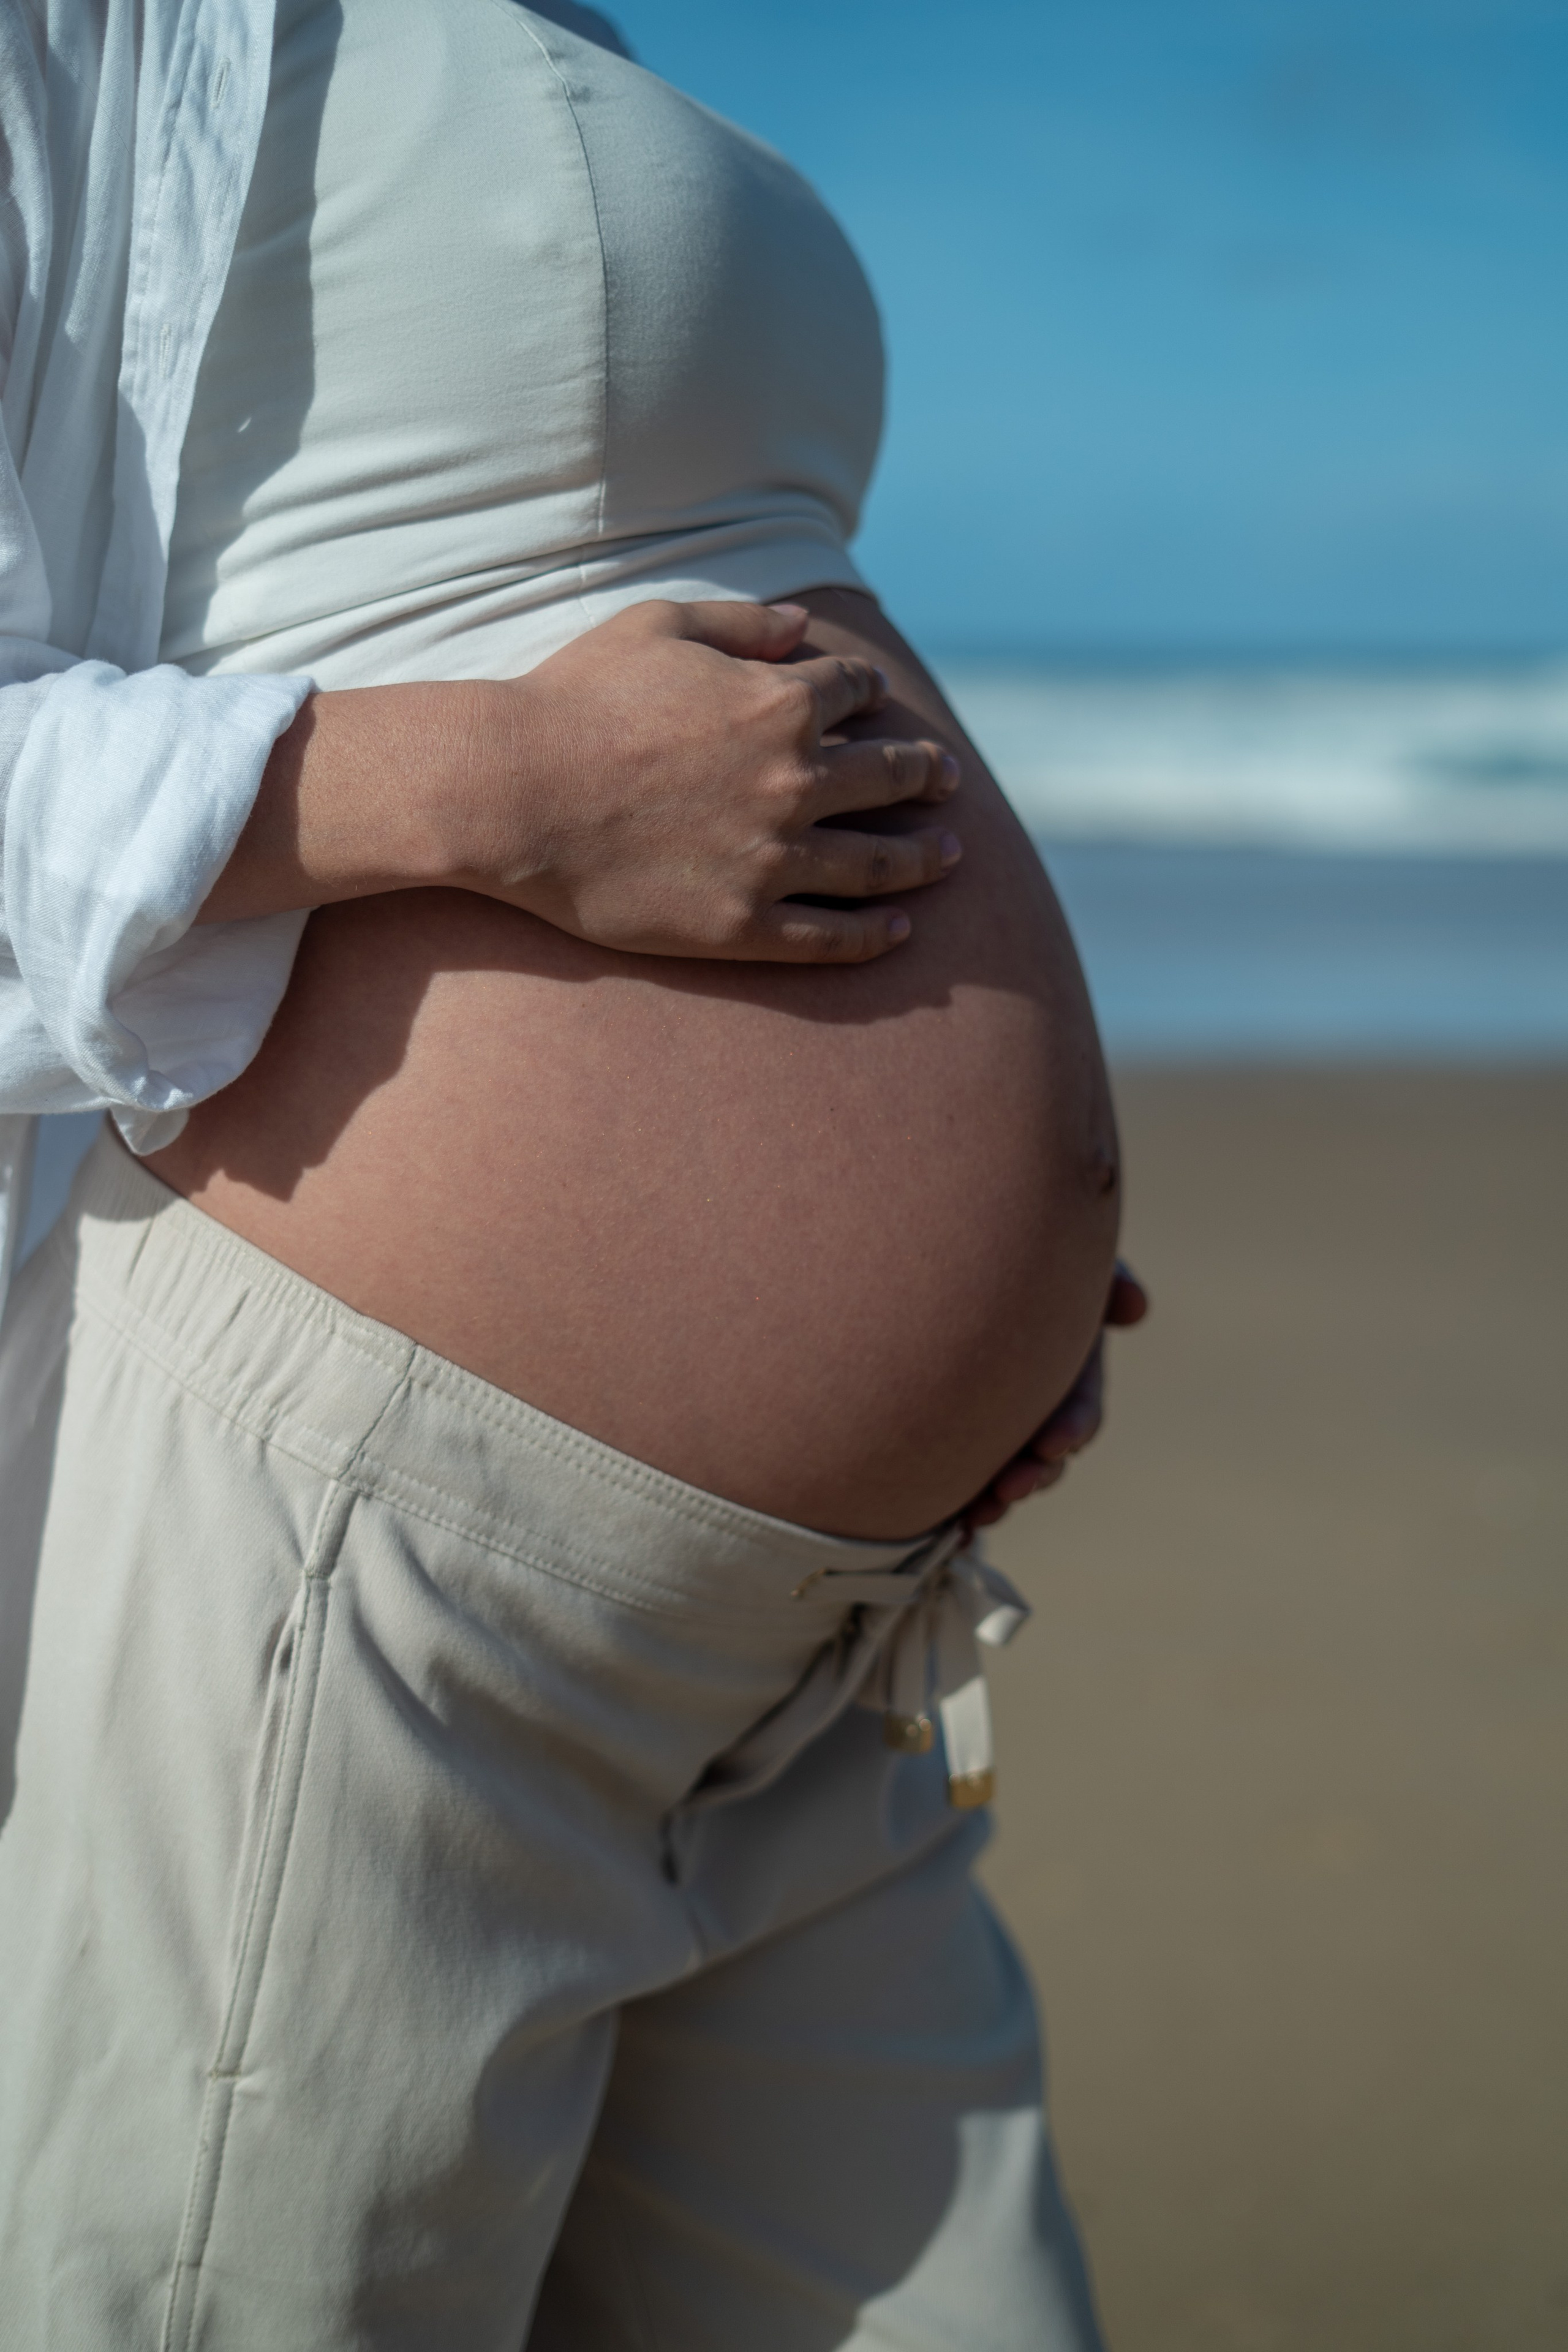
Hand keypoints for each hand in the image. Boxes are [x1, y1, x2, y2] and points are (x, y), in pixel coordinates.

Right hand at [461, 598, 961, 961]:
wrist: (516, 794)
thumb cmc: (575, 699)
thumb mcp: (658, 627)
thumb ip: (741, 623)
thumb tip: (804, 625)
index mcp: (781, 702)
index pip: (855, 692)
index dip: (870, 693)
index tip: (881, 703)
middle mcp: (795, 781)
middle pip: (888, 777)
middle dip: (925, 775)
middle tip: (947, 780)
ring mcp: (774, 859)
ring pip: (877, 864)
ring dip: (923, 859)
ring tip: (951, 856)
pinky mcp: (743, 925)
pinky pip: (831, 936)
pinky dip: (875, 934)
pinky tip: (899, 930)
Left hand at [963, 1262, 1148, 1532]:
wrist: (935, 1276)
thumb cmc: (1008, 1254)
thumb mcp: (1060, 1257)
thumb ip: (1102, 1276)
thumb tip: (1137, 1306)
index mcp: (1067, 1369)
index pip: (1079, 1407)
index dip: (1072, 1426)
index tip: (1054, 1443)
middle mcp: (1037, 1407)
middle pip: (1045, 1455)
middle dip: (1035, 1475)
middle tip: (1011, 1488)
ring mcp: (998, 1429)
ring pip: (1007, 1476)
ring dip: (998, 1499)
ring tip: (978, 1515)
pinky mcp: (956, 1443)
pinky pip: (962, 1483)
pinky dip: (958, 1508)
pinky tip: (947, 1528)